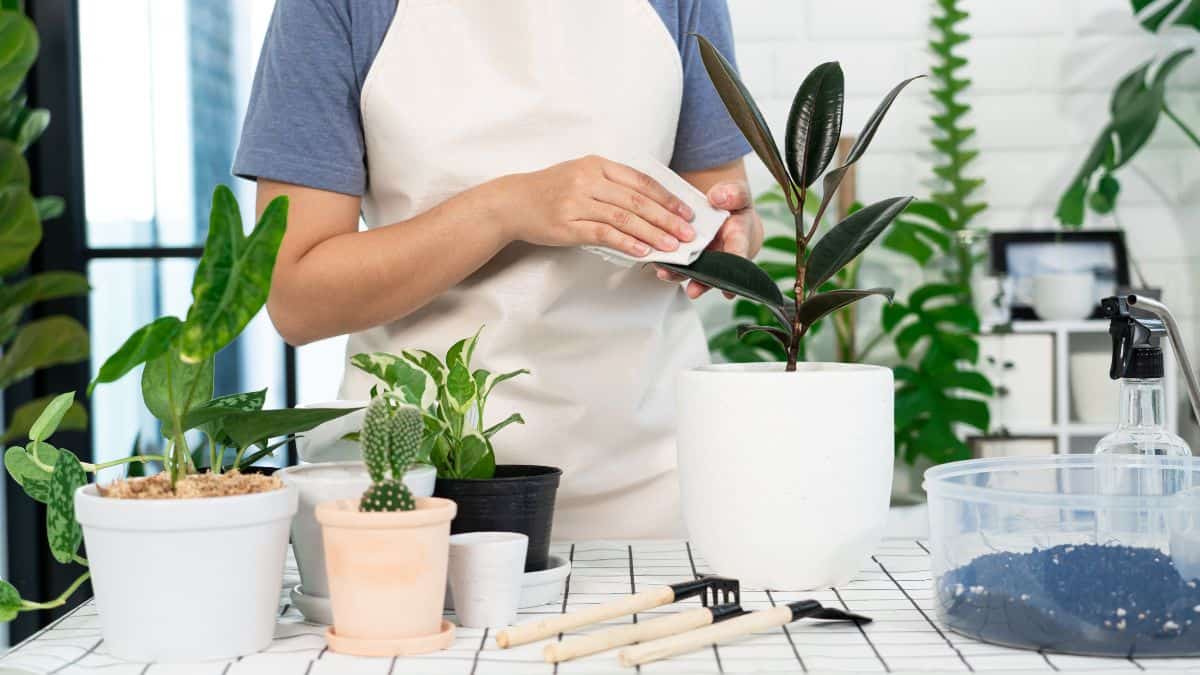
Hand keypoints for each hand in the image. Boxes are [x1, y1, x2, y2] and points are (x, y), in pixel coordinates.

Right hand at [497, 155, 695, 257]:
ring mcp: (577, 202)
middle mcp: (589, 180)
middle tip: (688, 233)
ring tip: (672, 246)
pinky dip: (626, 243)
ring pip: (625, 218)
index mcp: (597, 165)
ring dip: (652, 234)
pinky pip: (604, 234)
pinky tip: (642, 251)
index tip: (686, 212)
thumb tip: (650, 204)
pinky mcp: (568, 224)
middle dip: (667, 219)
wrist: (513, 202)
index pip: (641, 181)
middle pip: (638, 201)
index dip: (667, 198)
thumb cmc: (550, 190)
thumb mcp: (581, 175)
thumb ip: (612, 185)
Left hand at [657, 180, 762, 298]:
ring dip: (679, 275)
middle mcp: (721, 253)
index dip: (734, 264)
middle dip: (703, 282)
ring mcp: (703, 258)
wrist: (724, 213)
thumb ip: (734, 194)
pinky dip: (667, 264)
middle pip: (714, 272)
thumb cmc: (734, 208)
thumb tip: (718, 198)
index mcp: (738, 238)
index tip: (731, 281)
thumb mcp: (738, 194)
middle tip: (694, 289)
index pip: (738, 252)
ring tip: (666, 273)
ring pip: (692, 272)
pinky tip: (655, 261)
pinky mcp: (687, 256)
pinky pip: (677, 263)